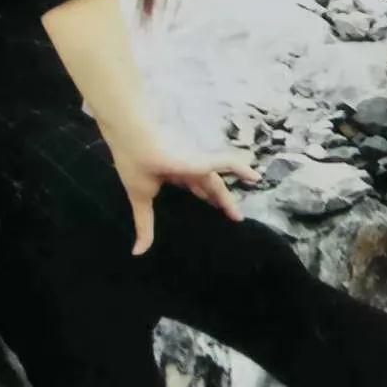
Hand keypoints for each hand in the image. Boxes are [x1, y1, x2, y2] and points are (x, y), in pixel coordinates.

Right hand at [99, 123, 262, 255]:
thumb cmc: (134, 160)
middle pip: (207, 186)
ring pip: (216, 181)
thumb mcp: (140, 197)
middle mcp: (186, 166)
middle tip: (232, 216)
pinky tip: (255, 177)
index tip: (210, 210)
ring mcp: (194, 162)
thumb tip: (137, 253)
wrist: (131, 134)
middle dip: (219, 200)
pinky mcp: (199, 160)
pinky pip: (225, 163)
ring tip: (238, 212)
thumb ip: (144, 224)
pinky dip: (240, 168)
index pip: (191, 187)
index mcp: (173, 173)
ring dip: (228, 196)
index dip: (202, 197)